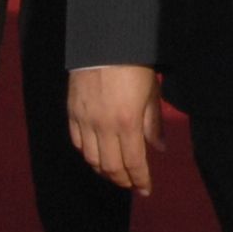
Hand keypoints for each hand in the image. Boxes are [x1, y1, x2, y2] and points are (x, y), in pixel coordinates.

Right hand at [68, 63, 163, 191]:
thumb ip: (154, 124)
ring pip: (92, 158)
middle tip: (132, 183)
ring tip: (116, 172)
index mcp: (127, 123)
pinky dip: (88, 154)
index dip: (140, 180)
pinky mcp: (72, 112)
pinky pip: (78, 142)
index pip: (134, 163)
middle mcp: (103, 126)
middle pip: (110, 167)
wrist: (106, 41)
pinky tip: (98, 154)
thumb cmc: (135, 65)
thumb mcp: (152, 93)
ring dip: (105, 170)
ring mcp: (85, 120)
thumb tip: (160, 148)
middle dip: (123, 179)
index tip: (146, 190)